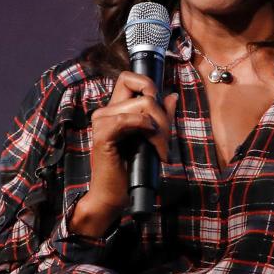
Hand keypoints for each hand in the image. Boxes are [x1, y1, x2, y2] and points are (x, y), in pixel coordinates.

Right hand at [70, 71, 178, 235]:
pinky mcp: (102, 135)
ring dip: (160, 128)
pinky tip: (153, 145)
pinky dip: (147, 129)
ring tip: (160, 149)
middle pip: (143, 91)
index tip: (160, 107)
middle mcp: (105, 112)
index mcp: (114, 110)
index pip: (128, 78)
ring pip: (142, 105)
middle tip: (165, 139)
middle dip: (163, 114)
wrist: (113, 195)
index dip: (147, 84)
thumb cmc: (131, 169)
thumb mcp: (151, 138)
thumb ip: (160, 116)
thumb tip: (172, 95)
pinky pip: (129, 119)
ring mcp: (101, 122)